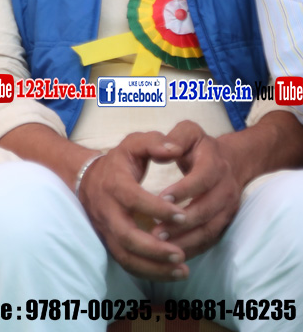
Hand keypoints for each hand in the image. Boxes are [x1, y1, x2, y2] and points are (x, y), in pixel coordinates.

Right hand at [78, 132, 191, 280]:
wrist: (87, 178)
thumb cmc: (119, 162)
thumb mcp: (133, 144)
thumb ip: (155, 142)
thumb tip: (174, 148)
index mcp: (114, 184)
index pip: (133, 199)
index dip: (157, 209)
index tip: (182, 215)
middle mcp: (107, 210)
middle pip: (126, 235)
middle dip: (154, 248)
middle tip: (181, 254)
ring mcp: (107, 229)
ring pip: (125, 255)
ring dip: (153, 266)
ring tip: (182, 269)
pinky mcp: (110, 242)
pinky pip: (126, 263)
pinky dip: (148, 272)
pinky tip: (172, 273)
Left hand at [150, 121, 241, 259]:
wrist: (231, 161)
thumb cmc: (199, 147)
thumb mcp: (189, 133)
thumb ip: (176, 136)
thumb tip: (168, 148)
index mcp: (215, 164)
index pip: (203, 179)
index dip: (184, 190)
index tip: (162, 199)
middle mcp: (226, 189)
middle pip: (207, 210)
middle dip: (181, 223)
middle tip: (154, 232)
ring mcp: (228, 209)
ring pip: (210, 230)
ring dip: (185, 240)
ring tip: (159, 245)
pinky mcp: (224, 223)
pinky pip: (209, 241)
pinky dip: (191, 248)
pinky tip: (169, 253)